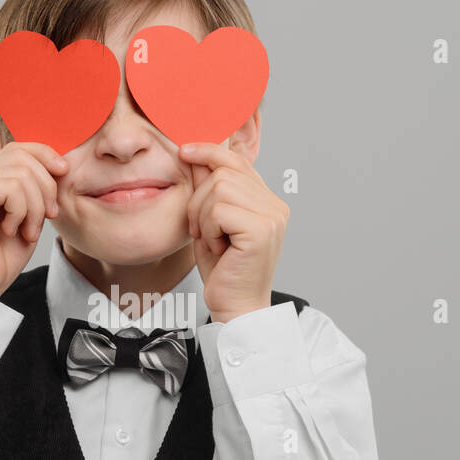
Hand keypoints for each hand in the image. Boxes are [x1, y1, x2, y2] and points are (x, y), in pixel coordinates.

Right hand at [0, 142, 67, 298]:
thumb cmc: (2, 257)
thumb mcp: (28, 215)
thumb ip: (35, 188)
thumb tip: (59, 162)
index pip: (19, 148)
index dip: (46, 155)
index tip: (64, 173)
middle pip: (23, 156)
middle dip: (46, 186)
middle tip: (47, 216)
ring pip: (22, 173)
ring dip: (35, 206)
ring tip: (28, 231)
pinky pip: (11, 188)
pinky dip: (22, 212)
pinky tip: (13, 231)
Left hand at [180, 140, 289, 322]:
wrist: (235, 308)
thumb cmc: (223, 271)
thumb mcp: (209, 223)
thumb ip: (206, 190)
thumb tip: (192, 153)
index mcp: (266, 201)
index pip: (237, 160)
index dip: (209, 151)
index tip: (184, 151)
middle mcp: (275, 205)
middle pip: (223, 172)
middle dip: (199, 200)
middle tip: (200, 230)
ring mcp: (272, 216)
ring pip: (219, 188)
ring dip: (203, 216)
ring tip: (212, 240)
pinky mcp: (262, 230)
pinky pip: (219, 210)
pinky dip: (208, 229)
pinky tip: (218, 248)